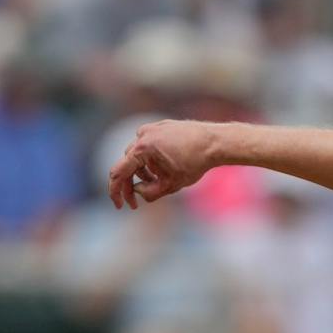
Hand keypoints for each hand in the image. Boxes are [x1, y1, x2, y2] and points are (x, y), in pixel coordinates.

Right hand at [108, 119, 223, 209]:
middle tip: (136, 202)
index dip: (115, 192)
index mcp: (142, 149)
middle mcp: (143, 135)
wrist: (216, 141)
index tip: (119, 205)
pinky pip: (149, 145)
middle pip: (128, 164)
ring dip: (143, 171)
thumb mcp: (171, 185)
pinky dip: (151, 159)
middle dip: (131, 184)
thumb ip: (149, 193)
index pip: (118, 172)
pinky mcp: (161, 126)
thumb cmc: (196, 162)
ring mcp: (152, 128)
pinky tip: (165, 168)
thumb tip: (137, 192)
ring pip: (138, 155)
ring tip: (159, 182)